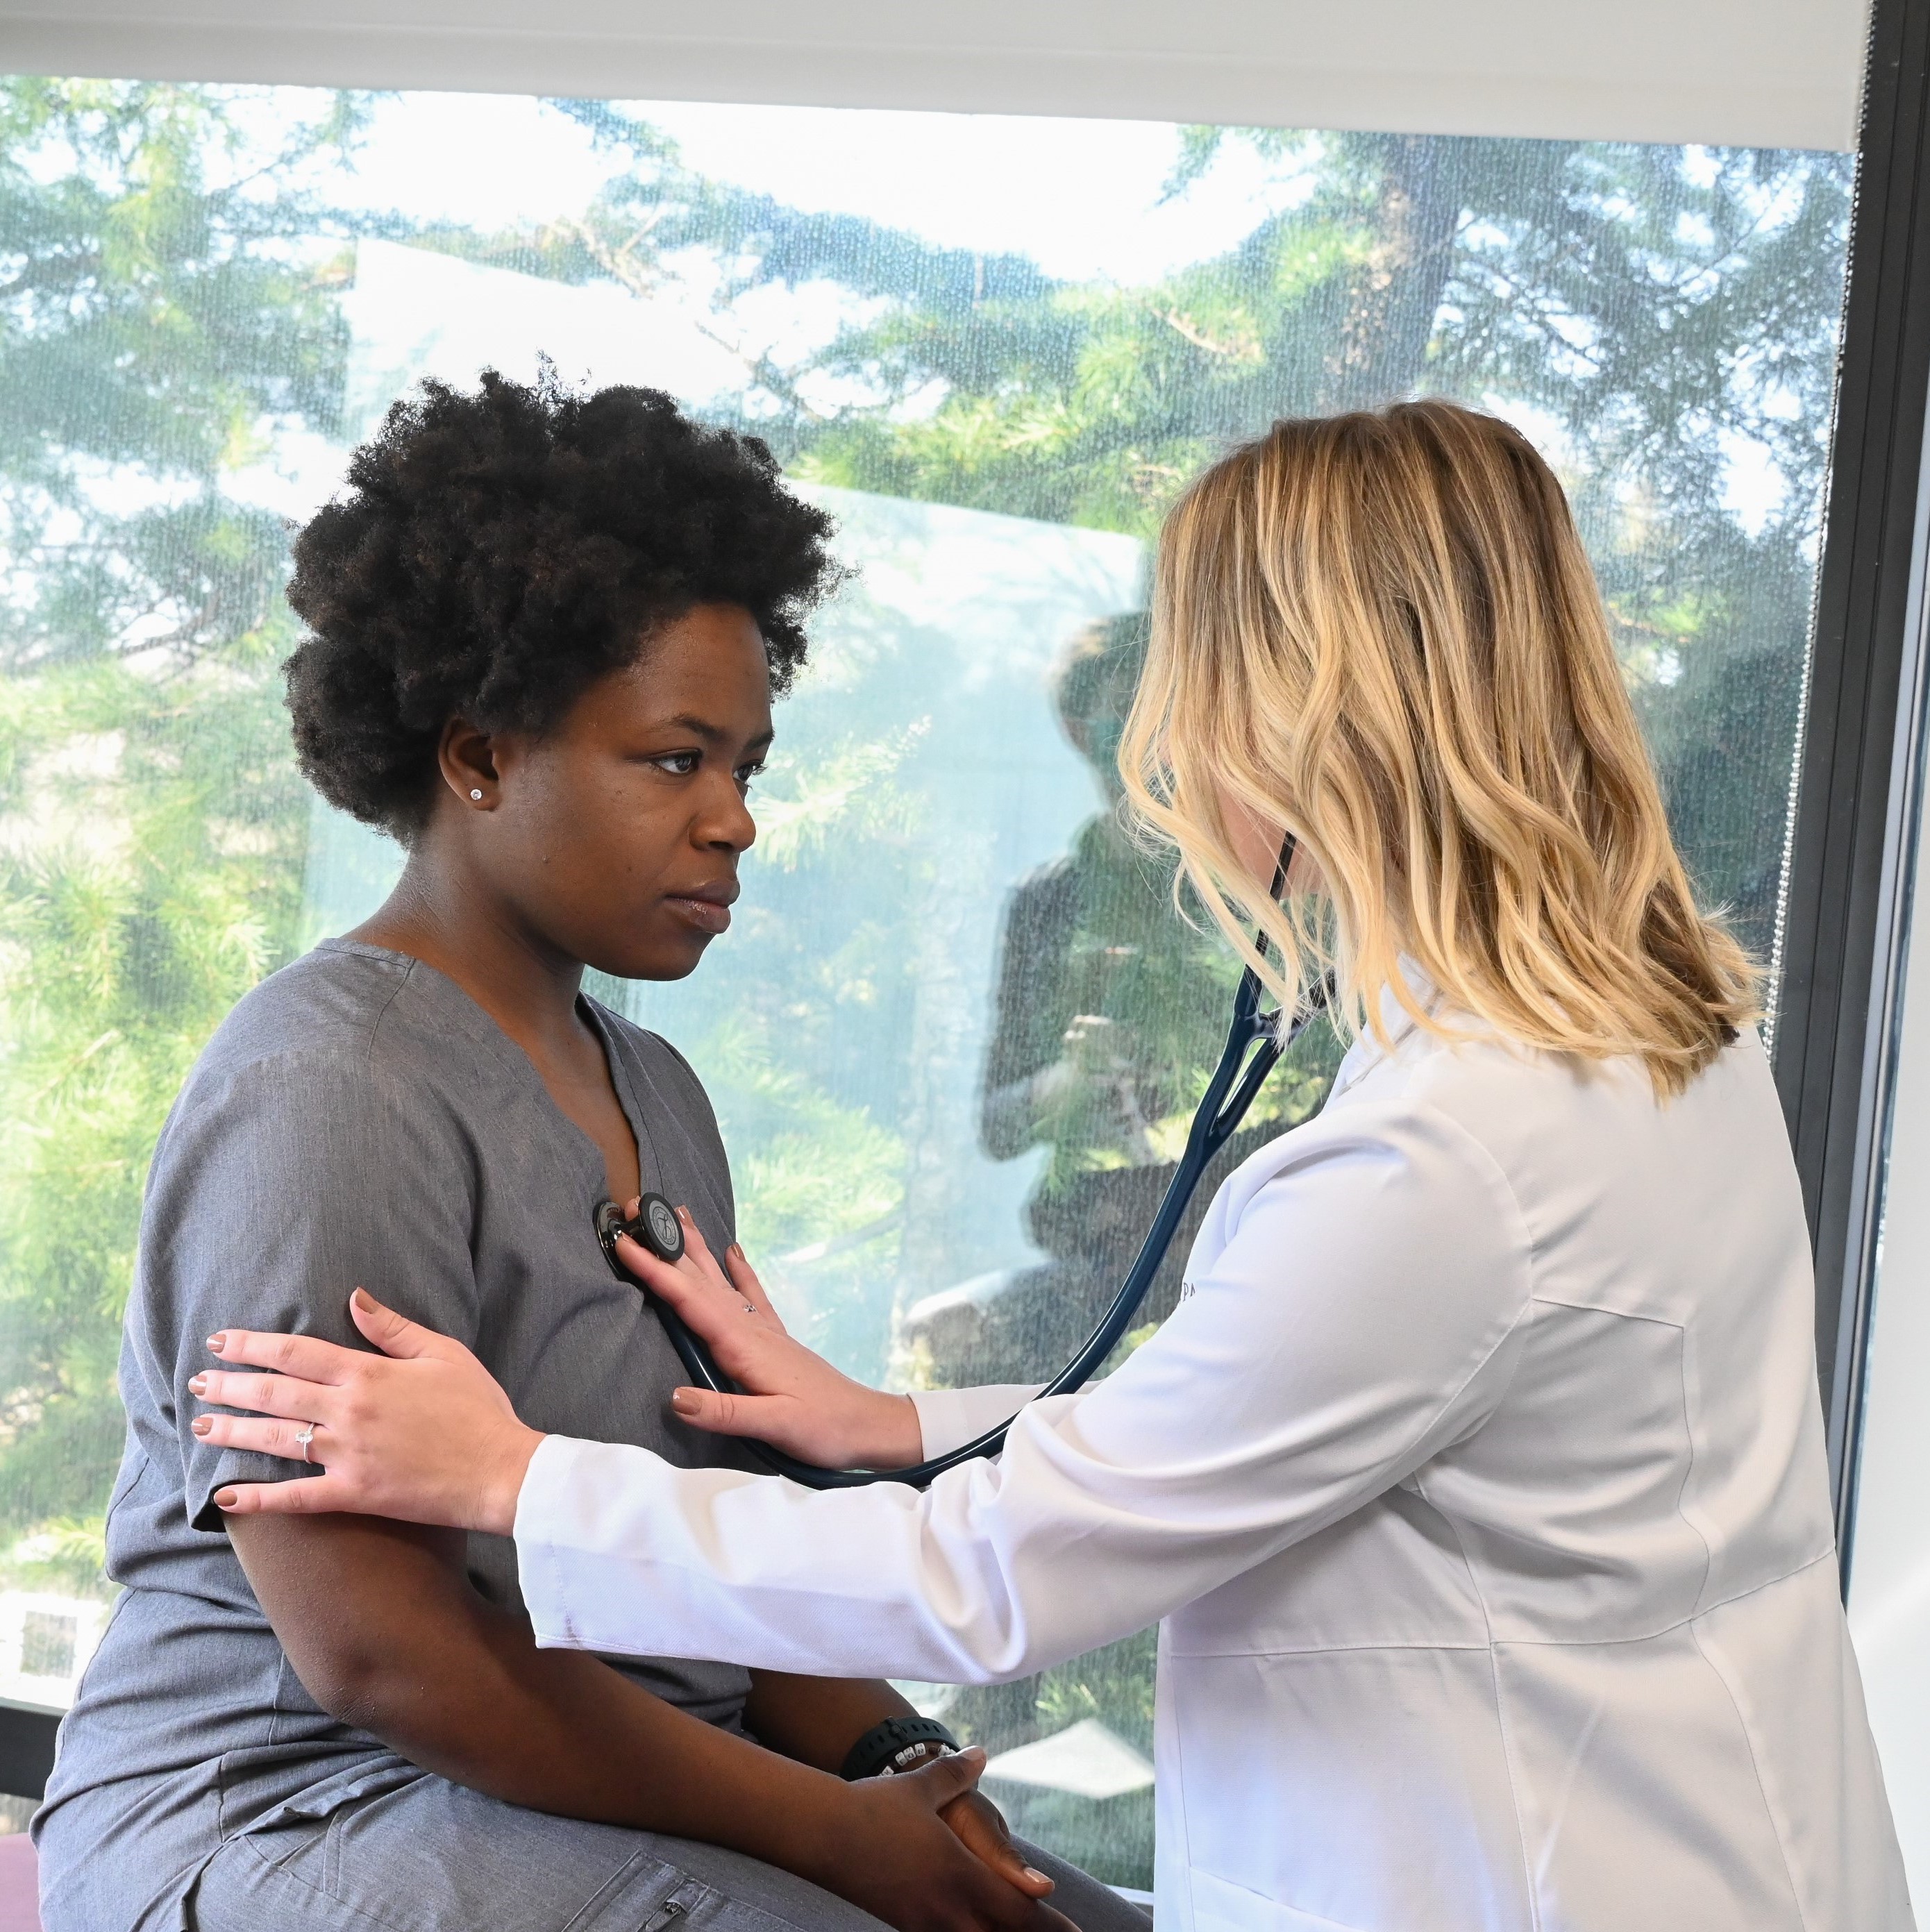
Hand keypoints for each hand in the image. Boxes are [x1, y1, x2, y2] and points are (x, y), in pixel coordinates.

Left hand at [190, 1288, 542, 1535]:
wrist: (500, 1469)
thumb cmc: (478, 1408)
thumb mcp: (443, 1354)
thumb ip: (394, 1328)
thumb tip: (354, 1297)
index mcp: (369, 1373)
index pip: (296, 1352)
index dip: (253, 1344)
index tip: (220, 1340)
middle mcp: (349, 1411)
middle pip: (275, 1393)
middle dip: (230, 1385)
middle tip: (196, 1381)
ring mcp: (347, 1455)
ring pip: (276, 1440)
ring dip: (233, 1432)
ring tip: (201, 1426)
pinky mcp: (353, 1493)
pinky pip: (296, 1498)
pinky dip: (258, 1500)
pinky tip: (226, 1498)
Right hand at [619, 1209, 921, 1469]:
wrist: (867, 1424)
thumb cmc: (824, 1427)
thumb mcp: (775, 1427)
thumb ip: (725, 1413)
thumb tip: (675, 1397)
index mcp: (744, 1346)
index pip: (690, 1301)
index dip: (655, 1271)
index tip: (625, 1243)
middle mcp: (752, 1329)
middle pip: (701, 1279)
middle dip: (668, 1245)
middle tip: (641, 1208)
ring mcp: (765, 1330)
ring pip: (722, 1280)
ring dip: (697, 1248)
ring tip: (678, 1213)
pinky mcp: (776, 1339)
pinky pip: (752, 1294)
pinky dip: (740, 1270)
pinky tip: (734, 1250)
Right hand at [812, 1751, 1073, 1931]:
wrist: (822, 1834)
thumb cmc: (875, 1808)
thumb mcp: (922, 1787)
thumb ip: (957, 1773)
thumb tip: (981, 1754)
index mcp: (961, 1875)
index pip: (1019, 1913)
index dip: (1050, 1926)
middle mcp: (946, 1909)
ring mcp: (922, 1924)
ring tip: (1015, 1928)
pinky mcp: (901, 1926)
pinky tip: (969, 1927)